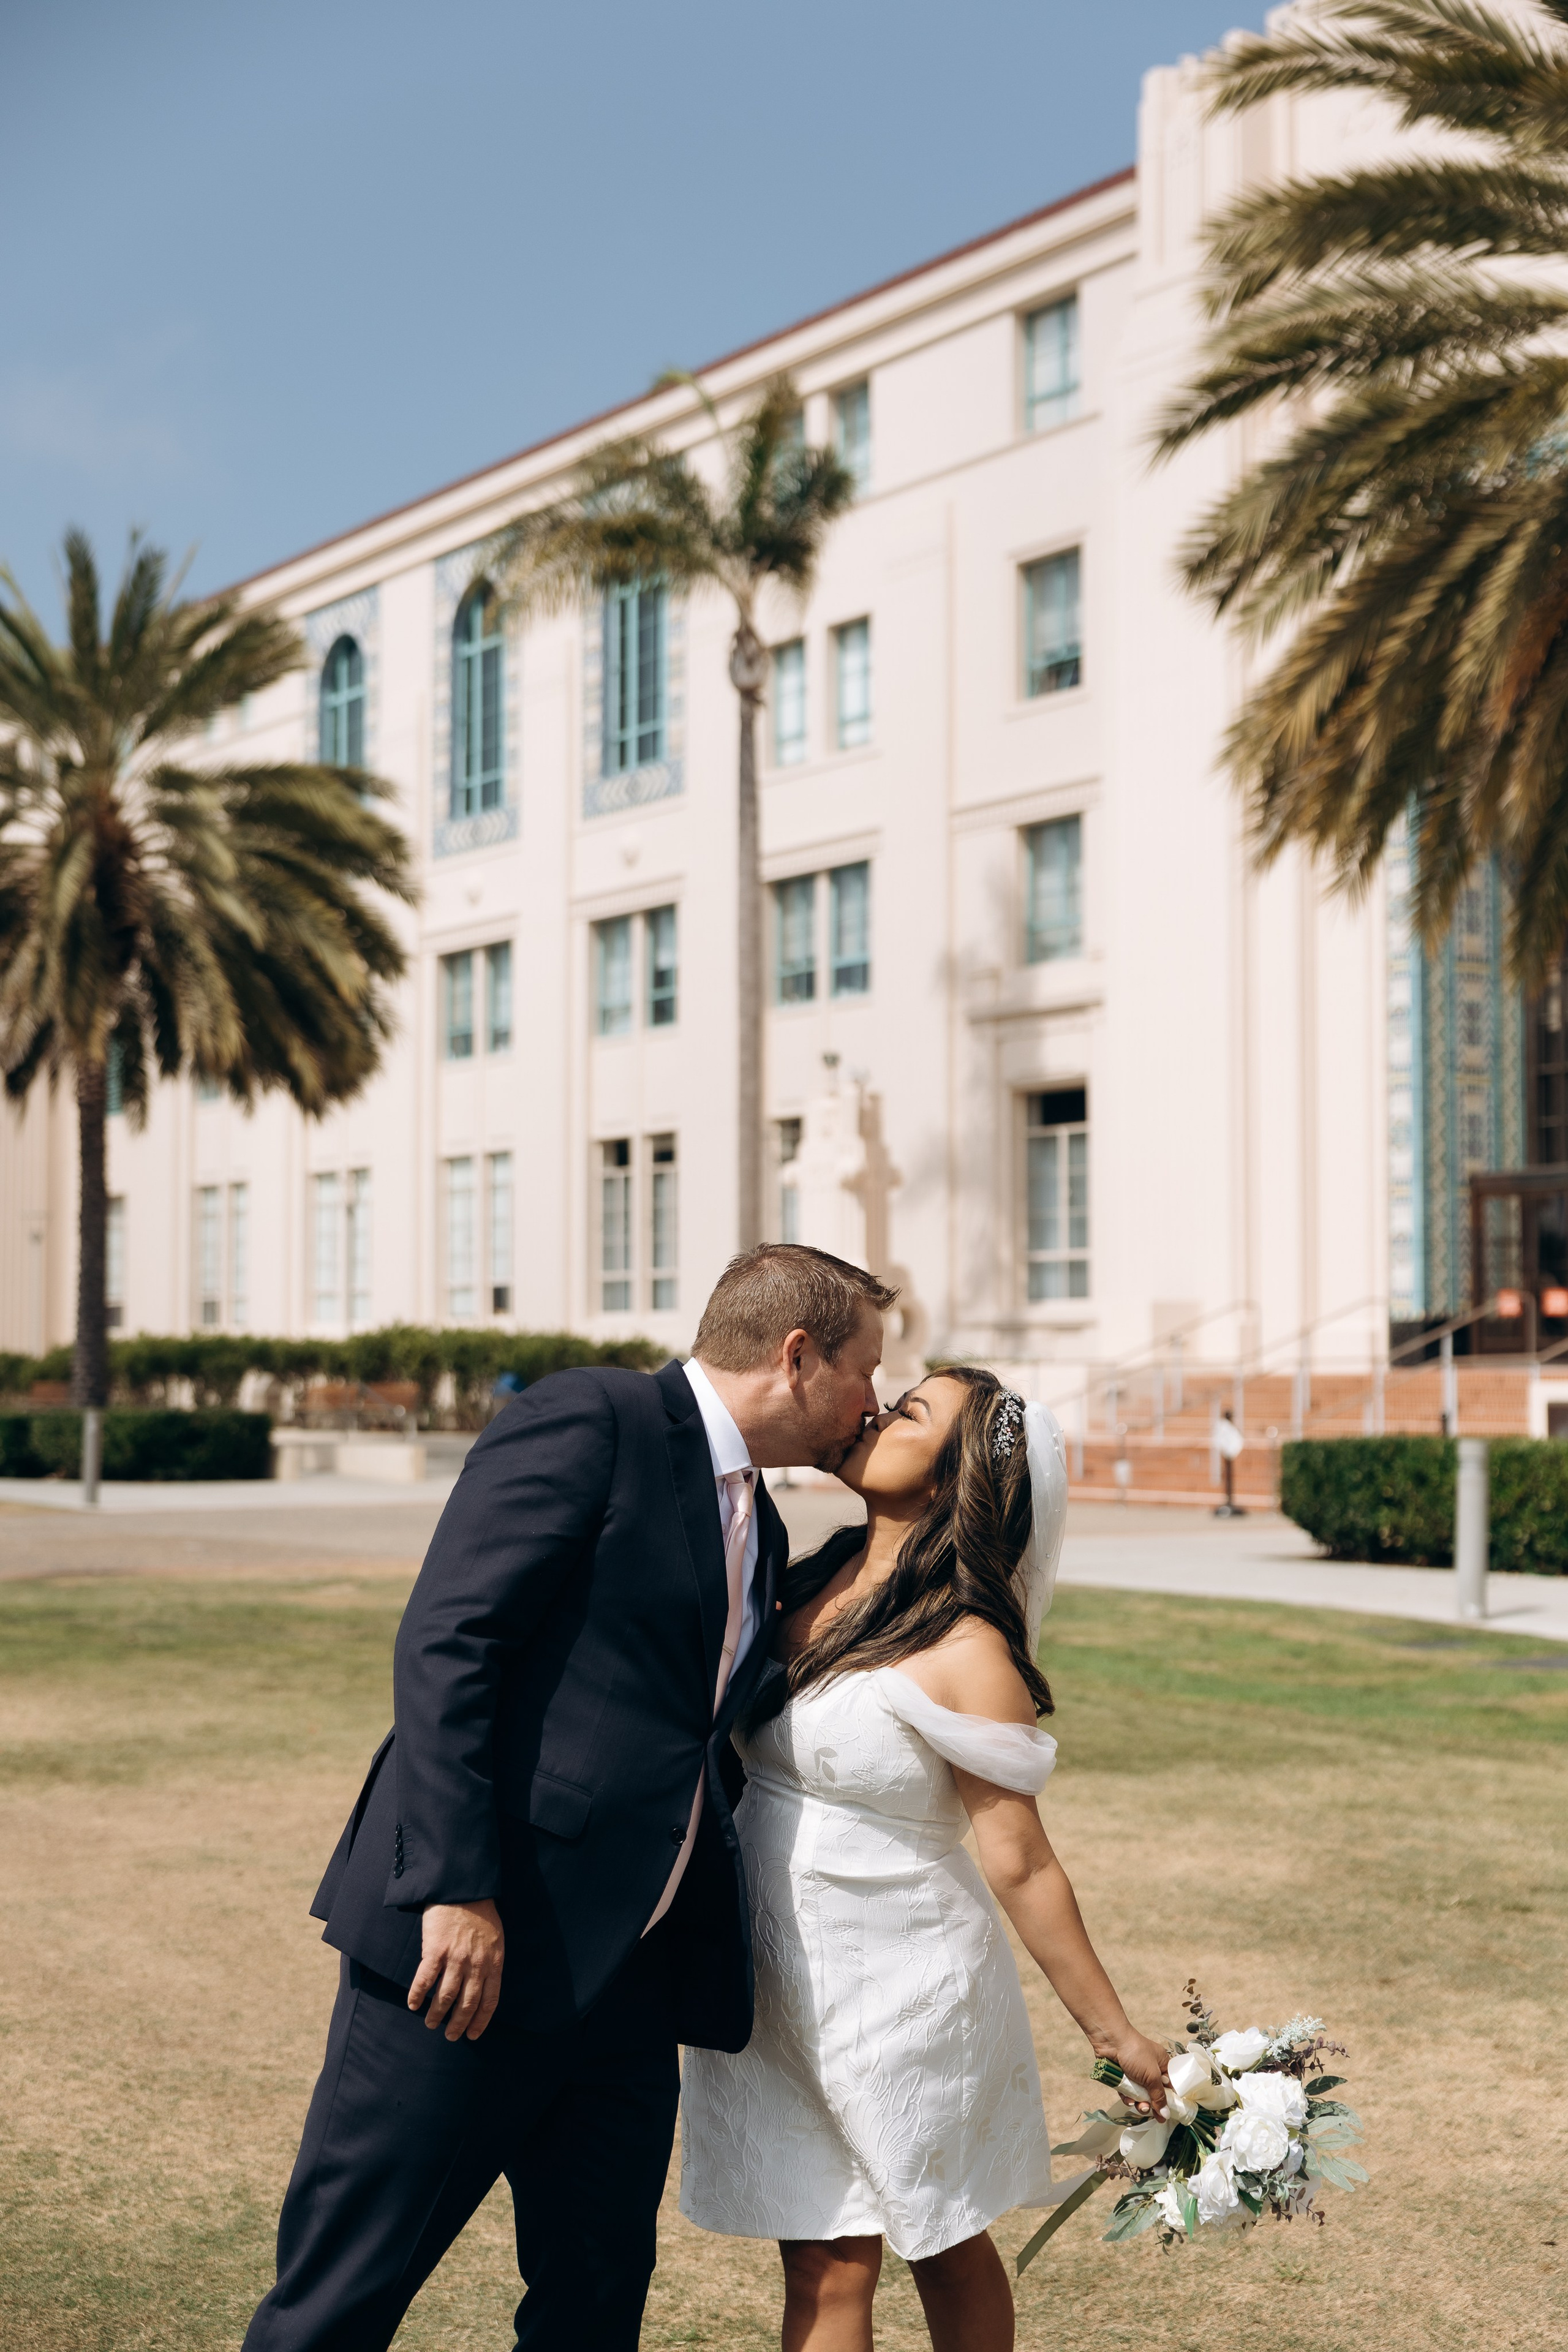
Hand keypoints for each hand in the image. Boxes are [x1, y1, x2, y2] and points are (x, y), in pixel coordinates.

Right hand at [408, 1900, 504, 2041]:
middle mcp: (475, 1965)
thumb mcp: (496, 1938)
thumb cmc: (481, 1912)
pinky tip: (413, 2004)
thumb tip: (484, 1983)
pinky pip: (425, 1980)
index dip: (480, 2021)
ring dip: (437, 2014)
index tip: (472, 2034)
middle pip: (467, 2004)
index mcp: (494, 1962)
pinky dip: (418, 1995)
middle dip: (458, 2024)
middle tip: (450, 2036)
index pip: (489, 2001)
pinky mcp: (435, 1950)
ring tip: (431, 2023)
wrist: (462, 1889)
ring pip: (445, 1997)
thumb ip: (490, 1961)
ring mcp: (455, 1958)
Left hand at [1094, 2027, 1171, 2116]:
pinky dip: (1127, 2097)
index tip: (1166, 2114)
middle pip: (1153, 2093)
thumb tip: (1166, 2114)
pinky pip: (1127, 2092)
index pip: (1169, 2085)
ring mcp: (1135, 2073)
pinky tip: (1127, 2099)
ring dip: (1139, 2103)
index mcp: (1161, 2063)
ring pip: (1139, 2095)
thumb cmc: (1136, 2053)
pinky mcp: (1122, 2077)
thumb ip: (1159, 2096)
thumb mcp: (1152, 2075)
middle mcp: (1149, 2069)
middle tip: (1148, 2110)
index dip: (1169, 2100)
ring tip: (1138, 2106)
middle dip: (1151, 2103)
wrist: (1110, 2041)